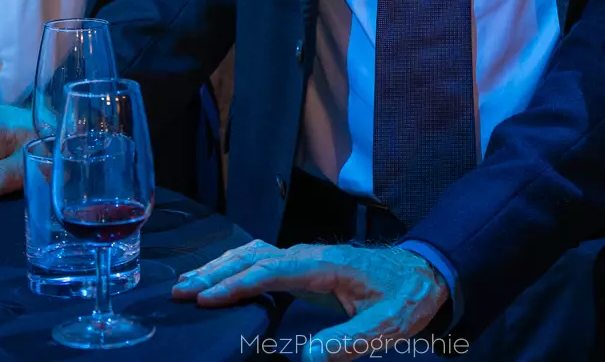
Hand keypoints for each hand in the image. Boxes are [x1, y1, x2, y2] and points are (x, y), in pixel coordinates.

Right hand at [174, 241, 449, 355]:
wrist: (424, 274)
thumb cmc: (406, 299)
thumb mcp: (386, 326)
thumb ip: (349, 342)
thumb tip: (308, 359)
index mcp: (323, 265)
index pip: (269, 270)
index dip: (235, 284)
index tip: (204, 298)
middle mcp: (309, 255)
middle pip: (252, 257)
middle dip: (215, 272)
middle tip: (180, 290)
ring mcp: (306, 256)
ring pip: (253, 253)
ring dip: (220, 266)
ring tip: (189, 282)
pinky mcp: (306, 264)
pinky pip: (263, 258)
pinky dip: (236, 264)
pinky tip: (222, 274)